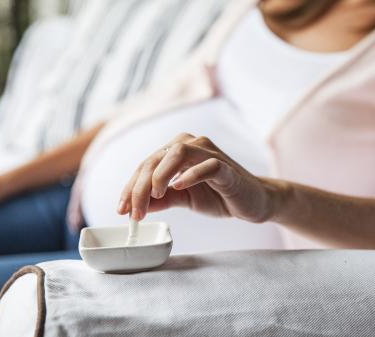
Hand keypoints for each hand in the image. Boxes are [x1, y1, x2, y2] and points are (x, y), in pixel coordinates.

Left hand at [118, 133, 283, 221]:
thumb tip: (134, 206)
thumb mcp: (182, 199)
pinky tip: (178, 187)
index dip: (131, 187)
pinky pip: (207, 165)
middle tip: (133, 211)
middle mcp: (191, 144)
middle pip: (156, 158)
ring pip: (177, 153)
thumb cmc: (218, 195)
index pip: (146, 165)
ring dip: (160, 175)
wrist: (252, 202)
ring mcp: (210, 153)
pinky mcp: (226, 167)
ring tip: (154, 196)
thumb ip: (160, 199)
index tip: (121, 209)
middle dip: (140, 186)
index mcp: (177, 150)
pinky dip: (190, 175)